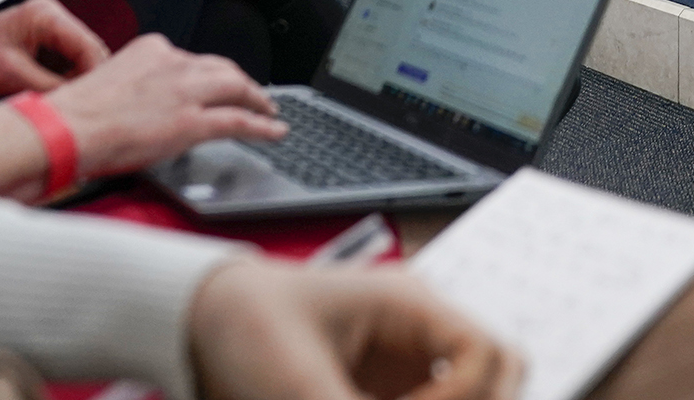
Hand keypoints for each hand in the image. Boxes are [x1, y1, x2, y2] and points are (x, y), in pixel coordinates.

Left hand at [0, 0, 109, 102]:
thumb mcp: (13, 78)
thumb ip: (54, 87)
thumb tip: (85, 104)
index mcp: (46, 14)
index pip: (89, 47)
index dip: (96, 77)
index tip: (95, 106)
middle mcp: (51, 16)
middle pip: (88, 53)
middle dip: (86, 80)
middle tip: (80, 110)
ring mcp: (46, 29)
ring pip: (79, 61)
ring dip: (74, 83)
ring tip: (64, 107)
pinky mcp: (40, 44)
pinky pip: (65, 65)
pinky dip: (62, 83)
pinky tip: (53, 100)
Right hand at [44, 34, 285, 176]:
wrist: (64, 130)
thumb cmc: (74, 113)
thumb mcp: (109, 81)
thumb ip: (136, 84)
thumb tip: (144, 101)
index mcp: (152, 50)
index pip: (191, 59)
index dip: (208, 73)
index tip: (214, 80)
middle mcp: (174, 64)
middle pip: (222, 68)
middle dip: (240, 82)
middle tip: (251, 94)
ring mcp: (186, 92)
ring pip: (237, 87)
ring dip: (257, 99)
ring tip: (268, 110)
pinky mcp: (192, 121)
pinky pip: (239, 121)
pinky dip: (262, 125)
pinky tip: (275, 130)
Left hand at [188, 260, 519, 399]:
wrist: (199, 323)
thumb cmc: (245, 323)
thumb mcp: (295, 382)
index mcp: (410, 304)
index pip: (481, 350)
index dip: (464, 393)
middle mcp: (420, 333)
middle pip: (494, 371)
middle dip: (479, 399)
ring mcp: (407, 365)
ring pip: (469, 393)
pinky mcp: (385, 390)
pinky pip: (431, 399)